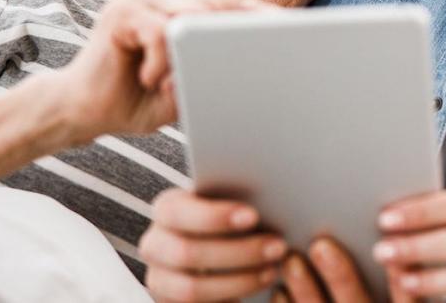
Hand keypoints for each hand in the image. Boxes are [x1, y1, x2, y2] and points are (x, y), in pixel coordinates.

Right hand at [49, 0, 268, 143]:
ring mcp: (142, 1)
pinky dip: (161, 58)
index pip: (233, 6)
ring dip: (199, 48)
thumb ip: (210, 76)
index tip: (294, 33)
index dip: (262, 18)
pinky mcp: (120, 15)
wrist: (80, 111)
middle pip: (219, 5)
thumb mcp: (185, 90)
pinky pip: (158, 31)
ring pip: (191, 14)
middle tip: (262, 54)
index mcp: (186, 8)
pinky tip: (152, 80)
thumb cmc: (136, 101)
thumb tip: (248, 72)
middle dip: (242, 29)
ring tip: (192, 76)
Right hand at [142, 190, 406, 302]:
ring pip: (192, 287)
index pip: (179, 211)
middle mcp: (156, 243)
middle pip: (187, 252)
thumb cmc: (239, 215)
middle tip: (279, 246)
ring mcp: (160, 277)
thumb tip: (289, 157)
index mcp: (168, 208)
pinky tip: (261, 287)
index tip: (254, 215)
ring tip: (274, 269)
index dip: (214, 216)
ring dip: (238, 279)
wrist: (221, 252)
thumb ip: (246, 185)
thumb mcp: (238, 197)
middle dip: (238, 251)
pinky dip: (231, 298)